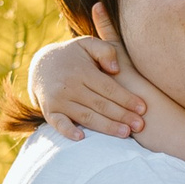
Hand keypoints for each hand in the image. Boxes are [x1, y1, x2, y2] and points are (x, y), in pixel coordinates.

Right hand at [29, 34, 147, 141]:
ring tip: (125, 133)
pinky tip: (82, 138)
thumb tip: (115, 69)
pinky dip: (68, 131)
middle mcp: (70, 86)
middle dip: (122, 115)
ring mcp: (58, 100)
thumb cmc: (73, 56)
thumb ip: (105, 51)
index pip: (108, 88)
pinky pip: (58, 124)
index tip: (143, 108)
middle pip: (101, 104)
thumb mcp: (87, 45)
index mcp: (82, 71)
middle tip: (140, 125)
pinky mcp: (49, 111)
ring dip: (106, 127)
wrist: (41, 65)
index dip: (126, 99)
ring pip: (86, 116)